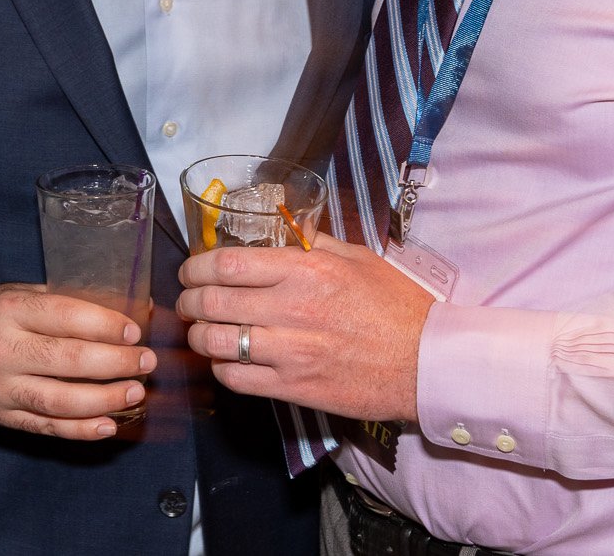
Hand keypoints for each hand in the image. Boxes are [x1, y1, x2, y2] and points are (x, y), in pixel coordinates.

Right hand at [0, 283, 155, 440]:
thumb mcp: (26, 294)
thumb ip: (72, 302)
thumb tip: (135, 308)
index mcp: (12, 310)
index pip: (65, 317)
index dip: (104, 325)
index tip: (134, 332)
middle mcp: (5, 350)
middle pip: (69, 360)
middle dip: (115, 363)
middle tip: (146, 362)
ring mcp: (3, 388)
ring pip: (60, 400)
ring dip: (105, 399)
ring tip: (135, 393)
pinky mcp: (4, 416)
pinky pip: (47, 427)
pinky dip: (81, 429)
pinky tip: (109, 424)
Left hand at [177, 233, 433, 422]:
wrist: (426, 363)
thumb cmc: (396, 306)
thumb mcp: (357, 258)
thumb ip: (313, 241)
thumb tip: (280, 225)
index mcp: (307, 270)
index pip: (229, 264)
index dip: (197, 266)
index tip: (190, 270)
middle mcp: (293, 309)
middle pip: (213, 302)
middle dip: (188, 301)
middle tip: (187, 301)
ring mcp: (291, 352)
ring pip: (217, 343)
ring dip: (198, 336)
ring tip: (200, 332)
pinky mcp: (294, 388)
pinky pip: (237, 379)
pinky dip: (221, 368)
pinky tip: (225, 360)